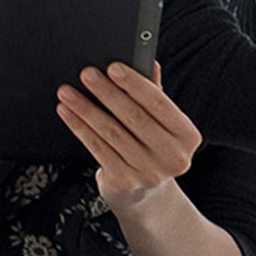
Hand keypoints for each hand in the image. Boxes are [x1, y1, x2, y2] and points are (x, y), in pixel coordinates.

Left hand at [56, 62, 202, 211]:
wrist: (145, 193)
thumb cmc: (153, 146)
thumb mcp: (161, 122)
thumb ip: (155, 94)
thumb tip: (149, 62)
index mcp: (188, 136)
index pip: (160, 104)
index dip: (135, 84)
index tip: (113, 67)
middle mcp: (173, 156)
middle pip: (134, 117)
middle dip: (107, 92)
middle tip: (87, 74)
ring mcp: (149, 172)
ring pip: (112, 132)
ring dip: (86, 109)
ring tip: (69, 92)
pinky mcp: (125, 181)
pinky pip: (98, 148)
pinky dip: (80, 128)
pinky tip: (68, 113)